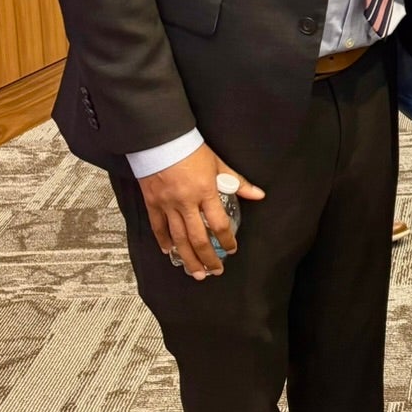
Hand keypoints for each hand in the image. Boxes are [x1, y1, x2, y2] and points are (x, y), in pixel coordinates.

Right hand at [139, 142, 263, 278]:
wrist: (160, 139)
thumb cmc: (191, 149)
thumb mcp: (218, 164)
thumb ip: (237, 182)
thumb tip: (259, 194)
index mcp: (205, 192)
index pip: (219, 223)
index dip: (226, 240)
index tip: (231, 249)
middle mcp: (186, 202)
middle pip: (198, 238)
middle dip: (208, 258)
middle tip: (215, 271)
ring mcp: (167, 204)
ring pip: (178, 238)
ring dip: (188, 257)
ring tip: (195, 272)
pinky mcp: (152, 203)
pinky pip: (158, 227)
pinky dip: (163, 241)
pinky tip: (169, 252)